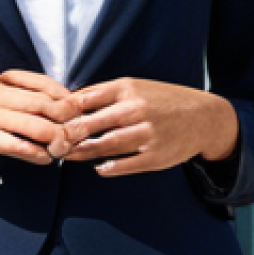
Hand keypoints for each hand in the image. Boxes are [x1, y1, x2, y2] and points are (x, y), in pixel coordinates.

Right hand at [0, 69, 82, 186]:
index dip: (65, 96)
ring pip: (31, 125)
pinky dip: (34, 153)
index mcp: (4, 82)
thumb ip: (28, 100)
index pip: (42, 83)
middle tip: (79, 132)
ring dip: (53, 138)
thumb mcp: (0, 98)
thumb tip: (68, 106)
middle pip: (41, 104)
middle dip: (65, 119)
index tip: (79, 108)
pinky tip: (44, 158)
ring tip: (63, 148)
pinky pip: (14, 146)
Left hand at [61, 77, 238, 176]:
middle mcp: (136, 109)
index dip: (64, 111)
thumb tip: (69, 100)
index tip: (49, 119)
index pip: (86, 98)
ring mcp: (146, 134)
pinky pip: (125, 164)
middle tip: (51, 142)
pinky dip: (108, 167)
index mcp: (127, 88)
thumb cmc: (163, 100)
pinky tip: (98, 167)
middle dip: (67, 135)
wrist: (204, 117)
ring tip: (67, 156)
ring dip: (82, 152)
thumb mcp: (136, 86)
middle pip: (91, 123)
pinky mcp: (155, 156)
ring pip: (105, 145)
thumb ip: (105, 93)